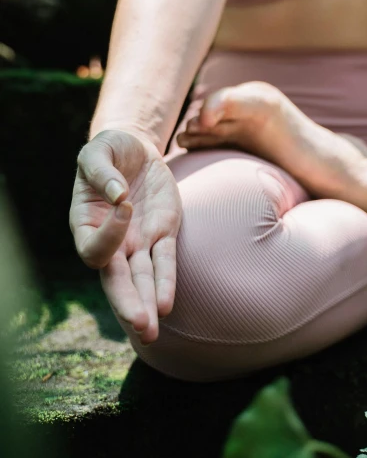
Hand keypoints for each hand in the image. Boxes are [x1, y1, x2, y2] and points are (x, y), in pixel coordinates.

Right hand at [70, 130, 181, 343]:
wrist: (135, 148)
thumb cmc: (110, 150)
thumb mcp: (98, 151)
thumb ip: (102, 171)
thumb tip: (118, 195)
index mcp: (86, 224)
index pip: (94, 248)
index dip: (110, 234)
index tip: (126, 204)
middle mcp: (111, 241)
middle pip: (115, 280)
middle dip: (127, 302)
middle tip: (139, 325)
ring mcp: (137, 241)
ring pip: (141, 280)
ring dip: (147, 304)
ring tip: (151, 332)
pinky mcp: (163, 233)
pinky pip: (165, 262)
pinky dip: (166, 282)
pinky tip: (168, 305)